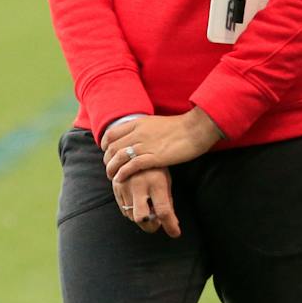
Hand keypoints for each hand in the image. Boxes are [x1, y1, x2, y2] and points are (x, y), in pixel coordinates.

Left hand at [102, 108, 223, 184]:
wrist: (196, 129)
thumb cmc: (181, 128)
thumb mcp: (157, 123)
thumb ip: (145, 130)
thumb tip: (139, 137)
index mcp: (138, 123)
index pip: (112, 133)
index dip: (105, 144)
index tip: (106, 152)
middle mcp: (138, 133)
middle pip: (113, 146)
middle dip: (107, 159)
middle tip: (109, 167)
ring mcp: (145, 145)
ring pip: (119, 157)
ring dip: (111, 168)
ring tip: (111, 176)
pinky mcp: (154, 157)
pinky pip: (132, 166)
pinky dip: (122, 173)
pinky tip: (120, 179)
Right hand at [114, 166, 180, 236]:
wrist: (134, 148)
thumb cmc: (156, 165)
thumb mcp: (166, 179)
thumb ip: (167, 201)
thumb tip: (172, 223)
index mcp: (156, 182)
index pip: (163, 210)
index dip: (170, 226)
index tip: (175, 233)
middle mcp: (139, 185)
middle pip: (142, 218)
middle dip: (150, 225)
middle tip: (157, 222)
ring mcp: (125, 186)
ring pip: (131, 215)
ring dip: (142, 217)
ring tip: (148, 206)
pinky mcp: (116, 187)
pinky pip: (123, 209)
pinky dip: (132, 210)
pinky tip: (138, 201)